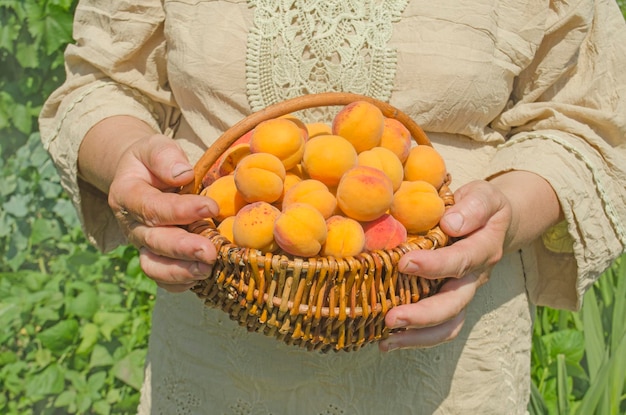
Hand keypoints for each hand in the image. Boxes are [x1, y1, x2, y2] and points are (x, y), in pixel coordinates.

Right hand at [107, 134, 218, 291]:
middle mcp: (132, 225)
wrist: (141, 176)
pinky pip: (163, 279)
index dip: (181, 210)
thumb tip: (183, 174)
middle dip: (183, 249)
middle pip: (154, 242)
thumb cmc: (152, 161)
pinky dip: (180, 283)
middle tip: (211, 252)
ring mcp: (142, 245)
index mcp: (127, 195)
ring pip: (154, 267)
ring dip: (181, 271)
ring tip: (208, 270)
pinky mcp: (156, 258)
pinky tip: (202, 278)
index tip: (211, 207)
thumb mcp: (154, 147)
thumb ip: (164, 156)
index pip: (151, 207)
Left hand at [379, 171, 560, 350]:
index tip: (405, 263)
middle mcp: (475, 277)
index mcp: (483, 247)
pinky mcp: (451, 301)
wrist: (497, 223)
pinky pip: (439, 327)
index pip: (460, 260)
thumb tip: (450, 224)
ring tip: (386, 341)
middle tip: (391, 318)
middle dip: (422, 315)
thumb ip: (472, 206)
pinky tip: (386, 340)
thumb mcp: (484, 195)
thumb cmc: (481, 206)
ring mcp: (463, 293)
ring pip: (448, 324)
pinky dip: (415, 338)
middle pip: (454, 304)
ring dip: (417, 336)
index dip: (435, 265)